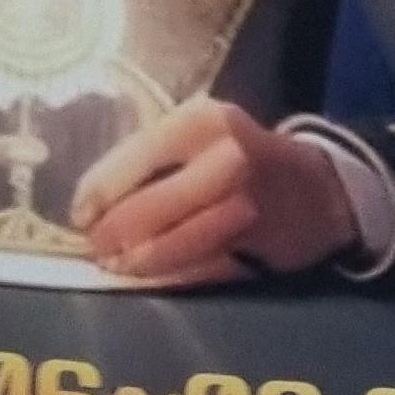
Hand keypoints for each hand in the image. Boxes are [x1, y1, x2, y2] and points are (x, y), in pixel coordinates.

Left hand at [71, 102, 355, 285]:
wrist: (315, 187)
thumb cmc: (238, 155)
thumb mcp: (199, 135)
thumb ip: (152, 158)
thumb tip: (92, 200)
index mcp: (200, 120)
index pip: (134, 158)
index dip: (99, 191)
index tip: (78, 214)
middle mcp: (224, 156)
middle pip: (150, 206)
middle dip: (114, 233)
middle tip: (93, 248)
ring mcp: (244, 202)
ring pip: (174, 243)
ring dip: (138, 260)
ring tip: (116, 265)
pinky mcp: (256, 242)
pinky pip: (200, 264)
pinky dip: (171, 273)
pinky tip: (152, 275)